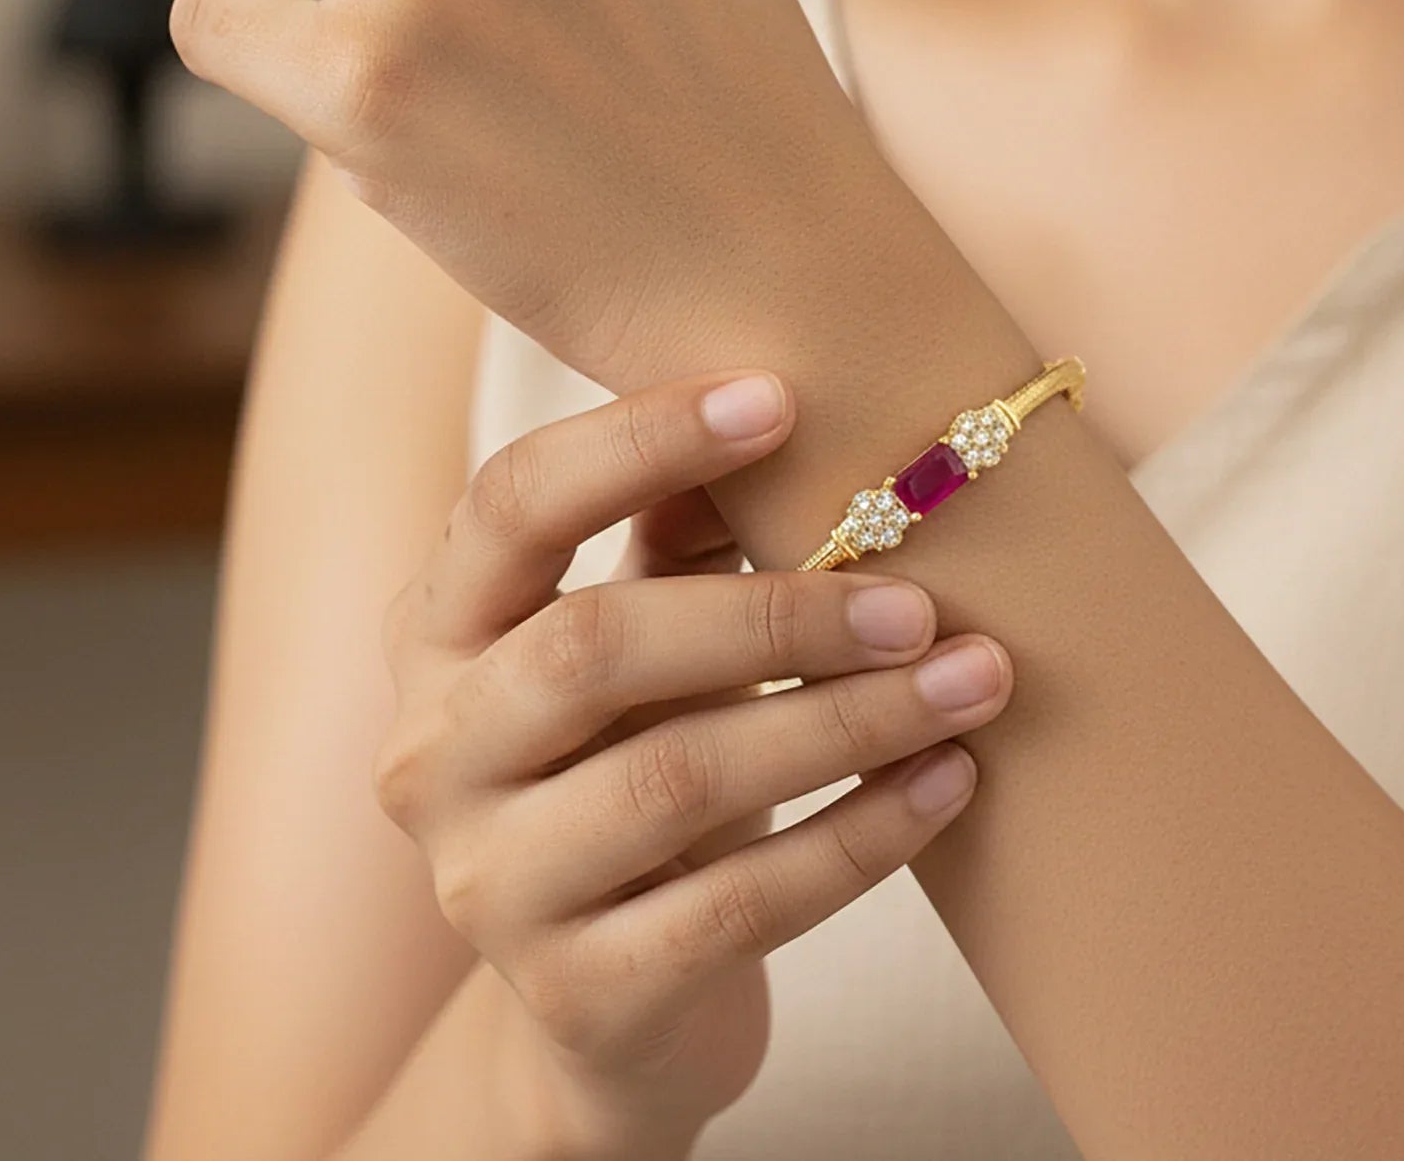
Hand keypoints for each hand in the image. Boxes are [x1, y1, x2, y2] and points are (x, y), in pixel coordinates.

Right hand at [374, 366, 1015, 1156]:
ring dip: (847, 721)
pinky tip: (950, 784)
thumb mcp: (650, 648)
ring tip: (972, 682)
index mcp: (440, 632)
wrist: (616, 1005)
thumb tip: (778, 398)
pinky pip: (738, 906)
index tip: (783, 398)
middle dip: (777, 613)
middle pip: (595, 645)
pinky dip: (860, 837)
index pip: (513, 504)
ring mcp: (490, 886)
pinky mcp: (576, 997)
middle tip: (921, 601)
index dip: (639, 441)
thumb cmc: (641, 764)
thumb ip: (678, 537)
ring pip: (675, 779)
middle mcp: (431, 753)